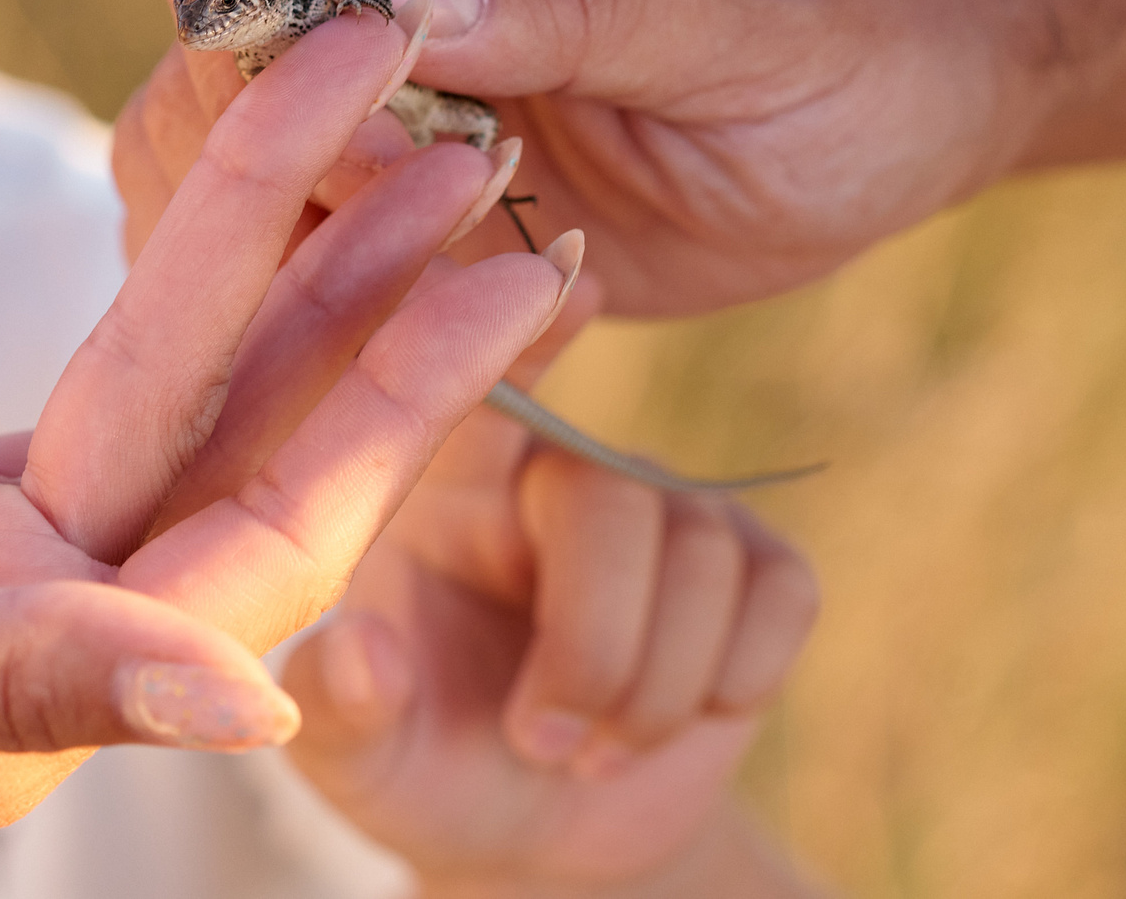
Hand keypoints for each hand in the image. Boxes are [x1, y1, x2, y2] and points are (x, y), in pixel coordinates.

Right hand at [0, 12, 571, 895]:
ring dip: (282, 251)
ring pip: (181, 384)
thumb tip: (252, 710)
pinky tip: (239, 181)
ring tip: (382, 104)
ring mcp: (2, 558)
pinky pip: (92, 368)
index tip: (512, 268)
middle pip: (256, 442)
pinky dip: (167, 273)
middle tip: (488, 140)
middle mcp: (61, 632)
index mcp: (55, 702)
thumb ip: (19, 684)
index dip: (402, 408)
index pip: (273, 539)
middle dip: (374, 298)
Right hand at [120, 0, 1039, 316]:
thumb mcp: (753, 3)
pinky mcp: (422, 169)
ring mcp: (398, 62)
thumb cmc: (866, 17)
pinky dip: (384, 304)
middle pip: (208, 61)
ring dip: (328, 253)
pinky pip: (322, 249)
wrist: (923, 76)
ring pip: (233, 169)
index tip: (401, 135)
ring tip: (491, 274)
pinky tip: (511, 310)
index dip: (263, 41)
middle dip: (294, 172)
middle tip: (465, 220)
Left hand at [281, 321, 820, 897]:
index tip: (571, 284)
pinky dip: (730, 682)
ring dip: (648, 690)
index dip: (528, 326)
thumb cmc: (425, 767)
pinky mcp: (754, 567)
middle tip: (541, 742)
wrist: (537, 841)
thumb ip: (345, 710)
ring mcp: (664, 511)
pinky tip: (666, 727)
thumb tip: (354, 652)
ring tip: (580, 753)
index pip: (487, 377)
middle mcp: (557, 470)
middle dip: (591, 644)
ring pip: (700, 552)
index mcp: (444, 478)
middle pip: (609, 493)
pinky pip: (780, 593)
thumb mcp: (366, 760)